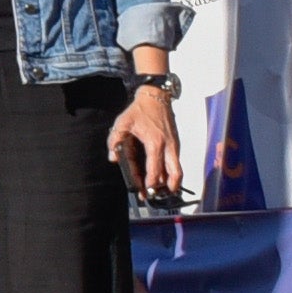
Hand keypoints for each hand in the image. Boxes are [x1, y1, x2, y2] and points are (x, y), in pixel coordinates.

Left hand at [108, 83, 181, 202]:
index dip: (151, 182)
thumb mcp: (123, 122)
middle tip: (157, 195)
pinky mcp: (176, 144)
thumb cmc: (140, 110)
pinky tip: (164, 178)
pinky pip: (176, 162)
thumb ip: (115, 139)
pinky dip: (172, 172)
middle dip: (167, 187)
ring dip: (172, 182)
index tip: (145, 190)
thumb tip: (113, 157)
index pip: (155, 168)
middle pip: (174, 173)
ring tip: (163, 191)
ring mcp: (174, 145)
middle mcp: (168, 146)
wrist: (156, 97)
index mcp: (155, 142)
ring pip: (178, 169)